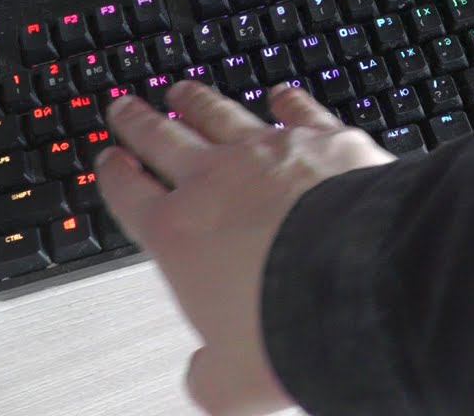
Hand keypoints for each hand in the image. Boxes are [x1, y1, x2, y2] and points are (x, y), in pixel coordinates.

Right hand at [97, 81, 396, 414]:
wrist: (365, 282)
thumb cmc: (292, 324)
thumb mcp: (233, 380)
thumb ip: (210, 376)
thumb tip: (206, 381)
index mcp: (179, 235)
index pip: (131, 197)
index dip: (114, 176)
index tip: (109, 162)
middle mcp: (217, 182)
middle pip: (164, 141)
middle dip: (140, 124)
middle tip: (125, 109)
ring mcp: (270, 153)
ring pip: (221, 116)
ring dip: (199, 103)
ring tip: (183, 92)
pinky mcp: (325, 140)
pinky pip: (298, 111)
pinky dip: (288, 100)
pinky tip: (283, 93)